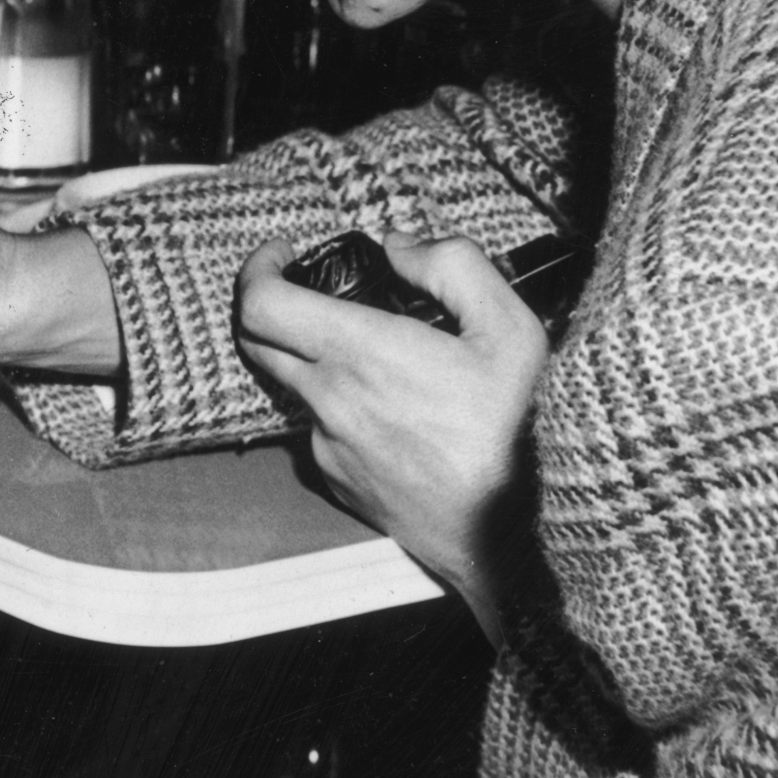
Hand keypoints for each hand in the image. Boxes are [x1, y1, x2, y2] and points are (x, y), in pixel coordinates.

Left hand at [234, 233, 551, 624]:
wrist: (518, 530)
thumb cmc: (519, 427)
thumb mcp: (508, 326)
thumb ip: (451, 265)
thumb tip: (399, 247)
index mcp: (360, 354)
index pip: (261, 303)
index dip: (257, 268)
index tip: (280, 253)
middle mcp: (329, 402)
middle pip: (259, 342)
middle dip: (274, 306)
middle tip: (314, 292)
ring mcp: (328, 448)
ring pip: (294, 387)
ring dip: (315, 360)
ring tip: (378, 355)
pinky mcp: (339, 483)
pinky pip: (321, 432)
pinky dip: (341, 408)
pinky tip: (393, 409)